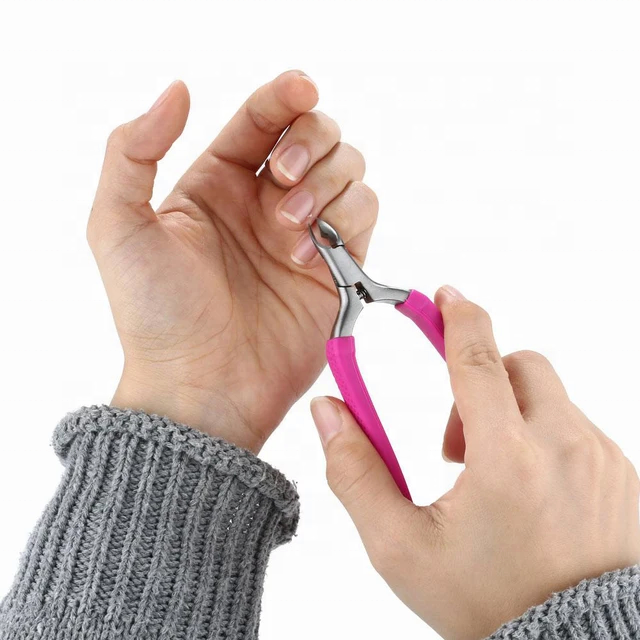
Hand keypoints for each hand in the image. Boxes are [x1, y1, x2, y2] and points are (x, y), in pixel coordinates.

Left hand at [87, 71, 376, 451]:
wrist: (201, 388)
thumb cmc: (156, 316)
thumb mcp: (117, 227)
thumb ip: (132, 151)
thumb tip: (178, 90)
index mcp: (218, 183)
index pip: (262, 118)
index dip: (285, 94)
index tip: (300, 89)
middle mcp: (266, 203)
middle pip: (318, 134)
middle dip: (310, 143)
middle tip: (282, 180)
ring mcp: (307, 233)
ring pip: (349, 169)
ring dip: (328, 185)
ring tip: (290, 229)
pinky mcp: (339, 267)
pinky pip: (366, 215)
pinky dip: (348, 222)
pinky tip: (308, 259)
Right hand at [311, 286, 639, 639]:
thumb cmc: (487, 603)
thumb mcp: (400, 546)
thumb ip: (355, 471)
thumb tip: (330, 412)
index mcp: (506, 459)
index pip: (477, 358)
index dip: (457, 318)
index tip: (445, 297)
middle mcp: (563, 448)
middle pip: (519, 366)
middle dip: (482, 381)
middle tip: (459, 442)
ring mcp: (602, 461)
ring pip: (549, 398)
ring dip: (512, 417)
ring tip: (496, 477)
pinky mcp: (622, 476)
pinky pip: (577, 429)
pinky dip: (547, 439)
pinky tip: (533, 492)